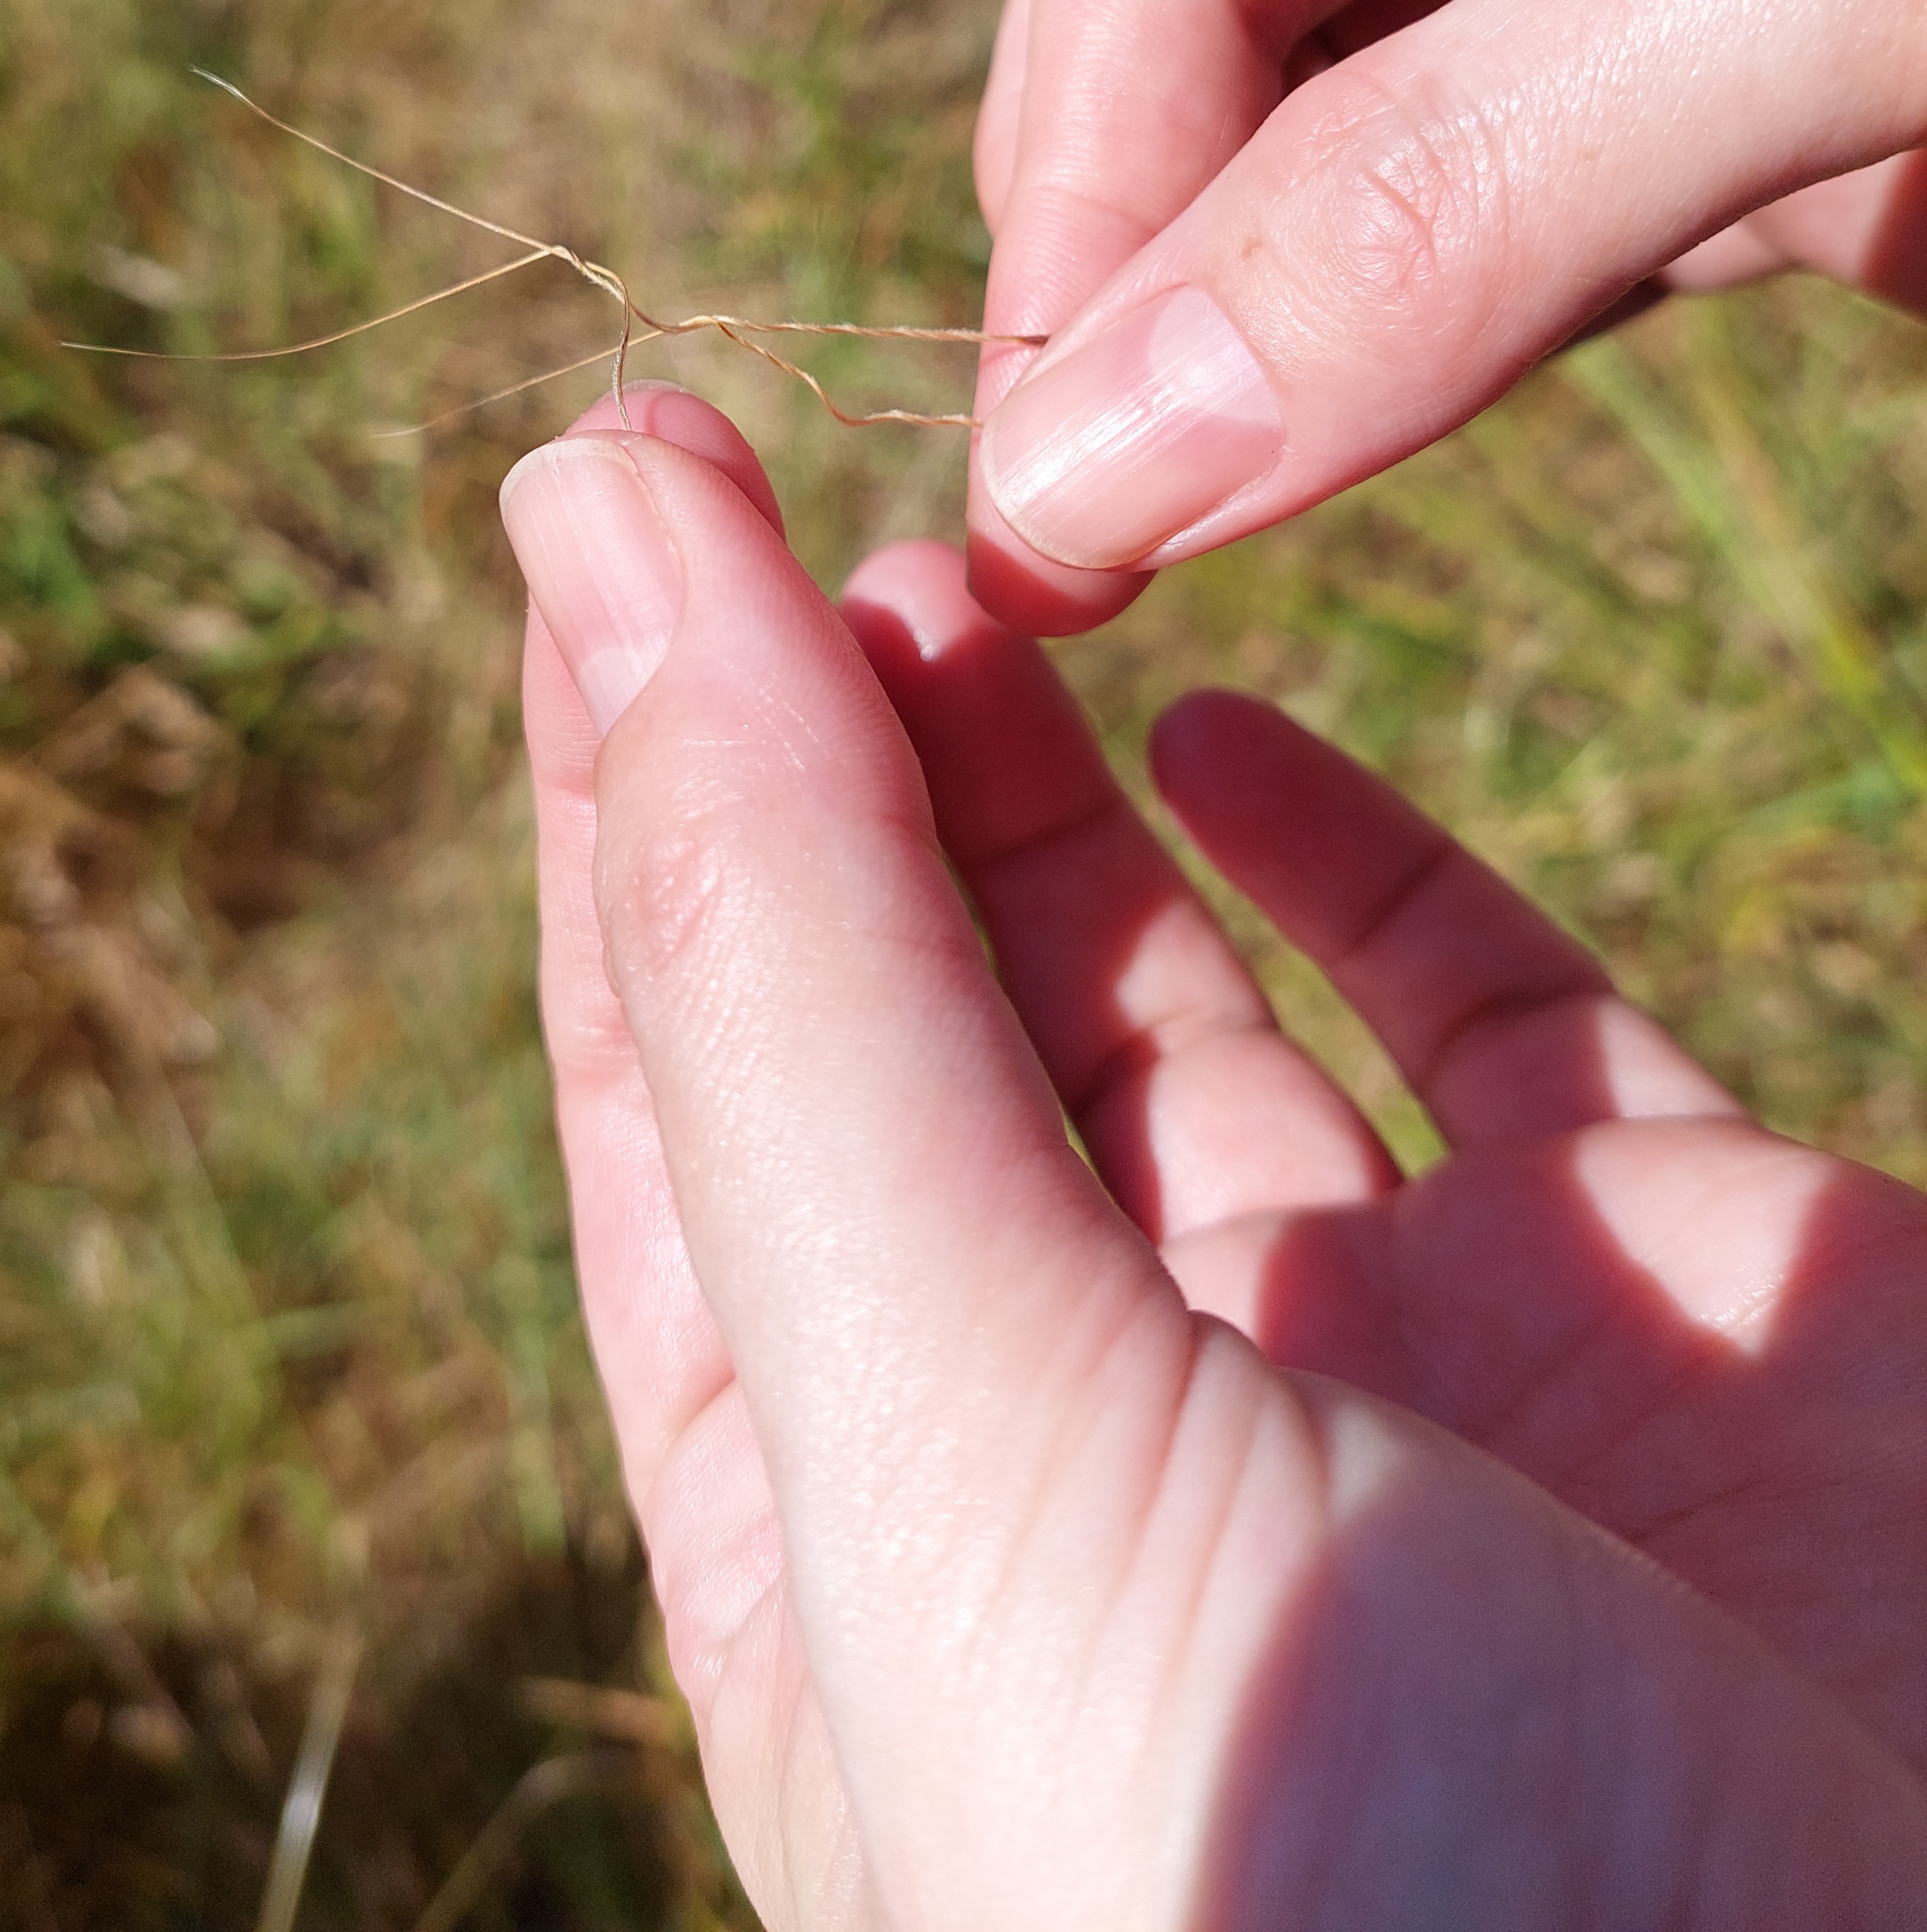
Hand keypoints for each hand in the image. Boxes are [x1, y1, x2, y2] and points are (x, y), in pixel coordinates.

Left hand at [506, 387, 1926, 1930]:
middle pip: (897, 1011)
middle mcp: (1117, 1440)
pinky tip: (1220, 724)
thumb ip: (789, 983)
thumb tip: (589, 539)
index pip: (677, 1088)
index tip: (593, 495)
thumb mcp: (957, 1426)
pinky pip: (1478, 1018)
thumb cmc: (1340, 1881)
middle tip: (724, 466)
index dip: (622, 784)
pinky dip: (1347, 858)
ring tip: (923, 554)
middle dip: (803, 737)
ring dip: (1019, 765)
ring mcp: (1396, 1353)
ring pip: (1158, 988)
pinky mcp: (1666, 1286)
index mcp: (879, 1542)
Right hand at [969, 0, 1926, 633]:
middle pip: (1222, 18)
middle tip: (1068, 533)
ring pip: (1344, 146)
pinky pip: (1504, 233)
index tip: (1049, 457)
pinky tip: (1323, 461)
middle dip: (1143, 264)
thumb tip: (1097, 454)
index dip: (1084, 173)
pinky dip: (1417, 358)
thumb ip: (1466, 189)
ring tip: (1147, 533)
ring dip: (1258, 335)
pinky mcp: (1741, 94)